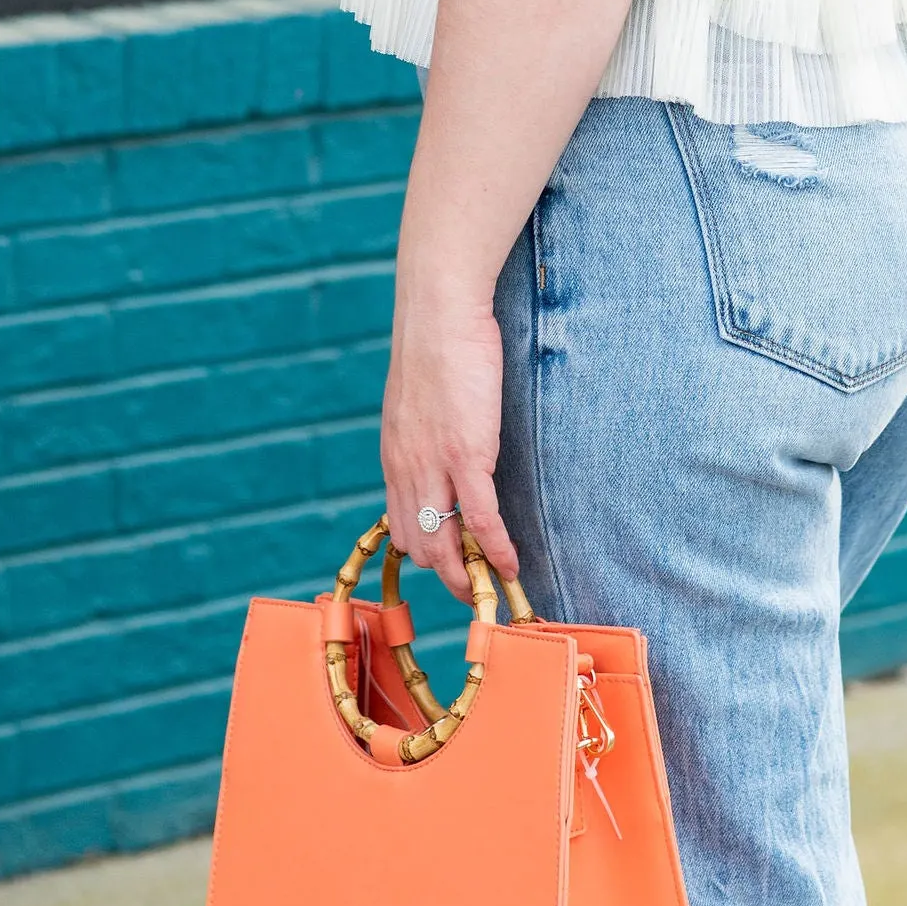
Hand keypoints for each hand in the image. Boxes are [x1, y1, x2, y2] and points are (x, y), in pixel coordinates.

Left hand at [381, 282, 519, 602]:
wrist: (438, 312)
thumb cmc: (435, 345)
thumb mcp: (416, 399)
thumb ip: (423, 432)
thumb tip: (441, 447)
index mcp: (395, 457)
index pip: (401, 527)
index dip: (427, 556)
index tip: (451, 569)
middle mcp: (407, 470)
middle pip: (422, 546)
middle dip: (449, 578)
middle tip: (476, 593)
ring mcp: (435, 465)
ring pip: (446, 543)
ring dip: (470, 576)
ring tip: (494, 590)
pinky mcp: (467, 455)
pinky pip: (481, 519)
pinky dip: (496, 549)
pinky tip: (511, 564)